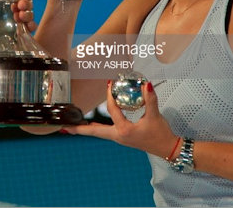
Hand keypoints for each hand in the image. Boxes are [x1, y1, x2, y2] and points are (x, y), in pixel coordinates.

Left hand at [0, 0, 36, 32]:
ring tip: (20, 15)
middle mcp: (12, 12)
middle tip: (20, 4)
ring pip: (29, 15)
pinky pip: (29, 30)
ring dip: (28, 13)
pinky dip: (30, 26)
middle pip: (27, 3)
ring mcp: (16, 24)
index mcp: (4, 3)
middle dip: (27, 2)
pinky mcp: (18, 36)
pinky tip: (26, 27)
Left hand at [63, 81, 177, 158]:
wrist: (167, 149)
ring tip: (72, 127)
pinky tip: (92, 124)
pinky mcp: (122, 138)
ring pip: (98, 133)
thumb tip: (146, 85)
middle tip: (64, 128)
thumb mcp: (155, 115)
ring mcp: (119, 138)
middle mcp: (118, 136)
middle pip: (94, 131)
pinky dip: (96, 128)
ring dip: (86, 129)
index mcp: (124, 130)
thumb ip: (150, 99)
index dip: (109, 95)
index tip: (109, 84)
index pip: (112, 110)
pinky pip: (104, 133)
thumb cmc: (160, 134)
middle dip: (79, 129)